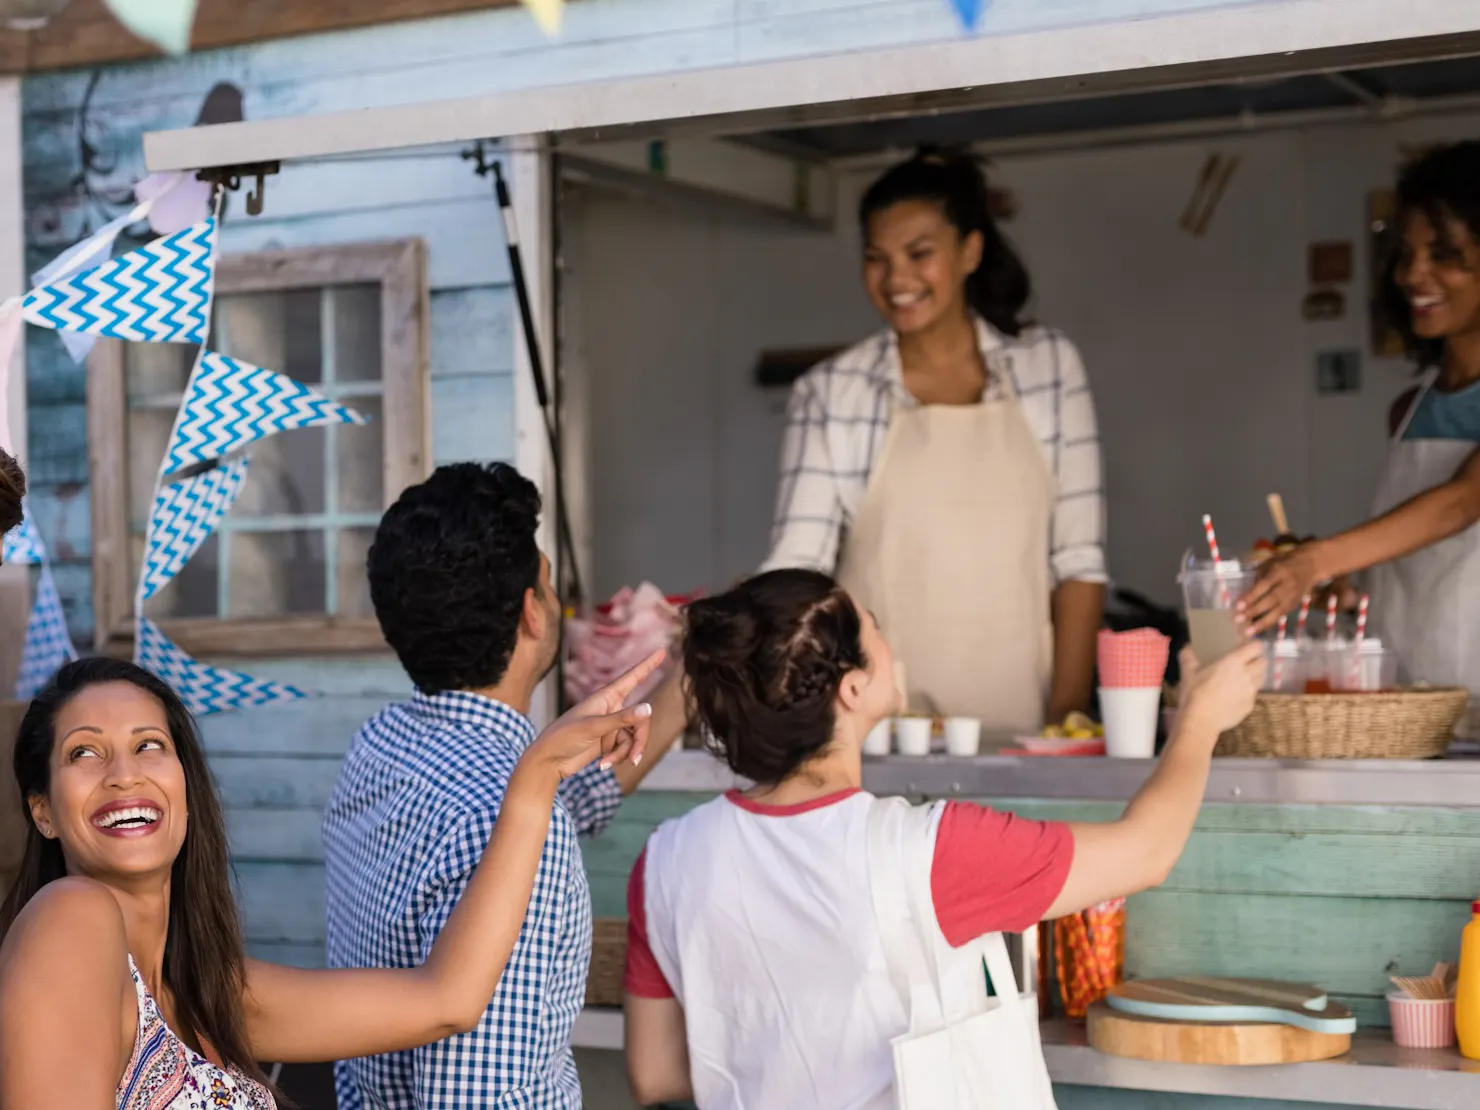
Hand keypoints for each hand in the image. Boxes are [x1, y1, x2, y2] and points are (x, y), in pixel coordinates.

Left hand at [520, 650, 666, 782]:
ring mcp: (611, 726)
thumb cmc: (564, 737)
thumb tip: (649, 708)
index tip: (662, 650)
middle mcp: (611, 708)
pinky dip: (617, 758)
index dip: (648, 665)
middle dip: (639, 740)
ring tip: (608, 764)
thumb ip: (622, 719)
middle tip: (634, 757)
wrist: (548, 762)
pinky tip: (603, 766)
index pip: (633, 677)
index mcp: (606, 696)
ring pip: (634, 737)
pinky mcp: (609, 742)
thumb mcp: (593, 727)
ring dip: (626, 752)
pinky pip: (625, 748)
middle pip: (641, 719)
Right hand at [1178, 640, 1264, 737]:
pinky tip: (1233, 697)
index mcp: (1233, 662)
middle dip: (1256, 660)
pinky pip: (1253, 695)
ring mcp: (1250, 692)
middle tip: (1244, 663)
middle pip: (1263, 662)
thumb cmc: (1194, 693)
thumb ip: (1189, 654)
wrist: (1200, 720)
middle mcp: (1247, 675)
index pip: (1256, 647)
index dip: (1253, 645)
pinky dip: (1247, 693)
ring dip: (1254, 676)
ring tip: (1240, 680)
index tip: (1245, 647)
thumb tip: (1189, 646)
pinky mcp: (1249, 706)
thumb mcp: (1187, 670)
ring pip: (1260, 679)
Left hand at [1239, 546, 1325, 631]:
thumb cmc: (1284, 562)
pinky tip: (1258, 630)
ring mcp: (1293, 596)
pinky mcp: (1295, 604)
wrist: (1311, 566)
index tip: (1238, 605)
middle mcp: (1288, 585)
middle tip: (1238, 619)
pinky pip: (1282, 615)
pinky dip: (1270, 623)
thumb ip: (1258, 575)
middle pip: (1271, 600)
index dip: (1252, 595)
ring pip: (1278, 611)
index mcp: (1280, 571)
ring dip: (1262, 623)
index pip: (1264, 584)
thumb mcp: (1270, 562)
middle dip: (1254, 610)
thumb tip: (1245, 592)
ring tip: (1248, 632)